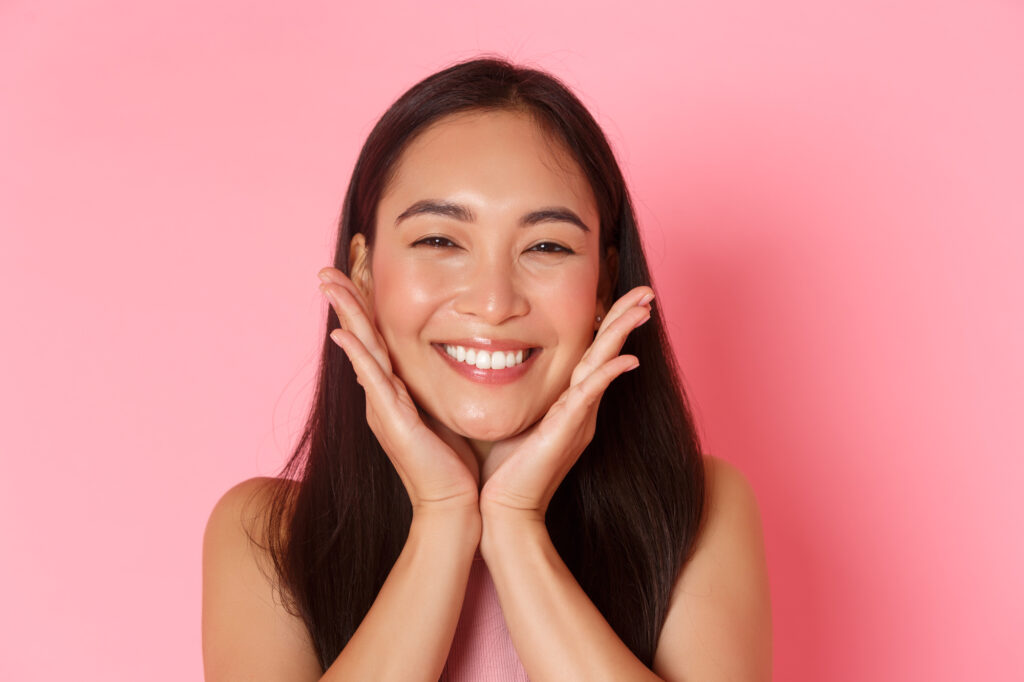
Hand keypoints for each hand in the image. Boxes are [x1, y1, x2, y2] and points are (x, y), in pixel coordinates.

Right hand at [318, 267, 480, 515]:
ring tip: (328, 285)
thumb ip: (436, 389)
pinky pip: (373, 381)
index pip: (375, 339)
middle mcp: (382, 396)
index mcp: (394, 392)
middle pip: (360, 338)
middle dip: (345, 302)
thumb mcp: (444, 413)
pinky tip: (343, 334)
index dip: (364, 307)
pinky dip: (357, 356)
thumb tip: (448, 364)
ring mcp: (384, 408)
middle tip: (325, 270)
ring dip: (345, 316)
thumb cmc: (456, 464)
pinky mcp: (393, 421)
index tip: (354, 274)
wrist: (454, 506)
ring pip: (361, 350)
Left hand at [477, 286, 653, 522]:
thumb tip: (500, 366)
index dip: (606, 325)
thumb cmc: (503, 470)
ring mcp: (577, 419)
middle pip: (605, 353)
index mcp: (569, 404)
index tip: (616, 296)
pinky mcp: (567, 431)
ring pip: (603, 366)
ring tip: (643, 308)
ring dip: (621, 335)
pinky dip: (607, 375)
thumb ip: (522, 396)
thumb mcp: (515, 420)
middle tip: (647, 292)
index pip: (591, 355)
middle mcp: (580, 409)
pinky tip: (626, 359)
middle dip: (624, 319)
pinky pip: (590, 396)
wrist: (502, 510)